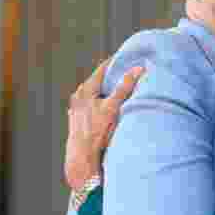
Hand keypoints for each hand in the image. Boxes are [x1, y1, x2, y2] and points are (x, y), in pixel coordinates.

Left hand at [64, 58, 144, 190]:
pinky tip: (106, 109)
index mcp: (85, 90)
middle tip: (123, 72)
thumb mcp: (113, 107)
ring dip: (104, 91)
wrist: (83, 158)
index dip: (114, 62)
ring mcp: (76, 110)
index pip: (101, 70)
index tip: (125, 57)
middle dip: (110, 77)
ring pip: (93, 95)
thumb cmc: (97, 132)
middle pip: (96, 82)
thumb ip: (124, 87)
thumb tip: (138, 69)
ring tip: (117, 90)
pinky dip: (99, 104)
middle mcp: (78, 98)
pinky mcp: (77, 121)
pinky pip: (90, 107)